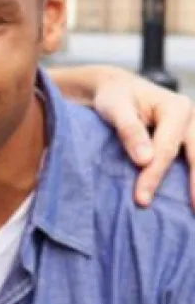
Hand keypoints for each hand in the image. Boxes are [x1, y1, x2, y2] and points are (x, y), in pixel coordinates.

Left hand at [88, 66, 194, 207]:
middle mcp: (192, 118)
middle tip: (192, 214)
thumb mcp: (115, 108)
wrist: (118, 89)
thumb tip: (144, 160)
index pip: (167, 149)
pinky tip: (193, 197)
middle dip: (194, 187)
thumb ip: (129, 131)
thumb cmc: (115, 98)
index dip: (154, 175)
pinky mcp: (191, 138)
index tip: (141, 199)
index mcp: (177, 107)